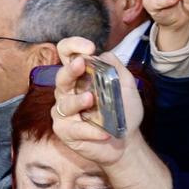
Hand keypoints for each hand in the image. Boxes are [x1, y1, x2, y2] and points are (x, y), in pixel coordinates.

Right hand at [48, 38, 143, 167]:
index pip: (67, 54)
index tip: (89, 48)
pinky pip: (74, 128)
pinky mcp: (65, 130)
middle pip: (61, 76)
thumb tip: (103, 54)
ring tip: (91, 99)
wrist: (126, 142)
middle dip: (70, 69)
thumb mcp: (126, 86)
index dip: (72, 46)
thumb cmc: (123, 113)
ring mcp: (64, 111)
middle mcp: (68, 91)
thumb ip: (116, 67)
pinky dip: (90, 131)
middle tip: (81, 64)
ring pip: (65, 103)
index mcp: (80, 76)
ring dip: (78, 101)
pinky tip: (104, 133)